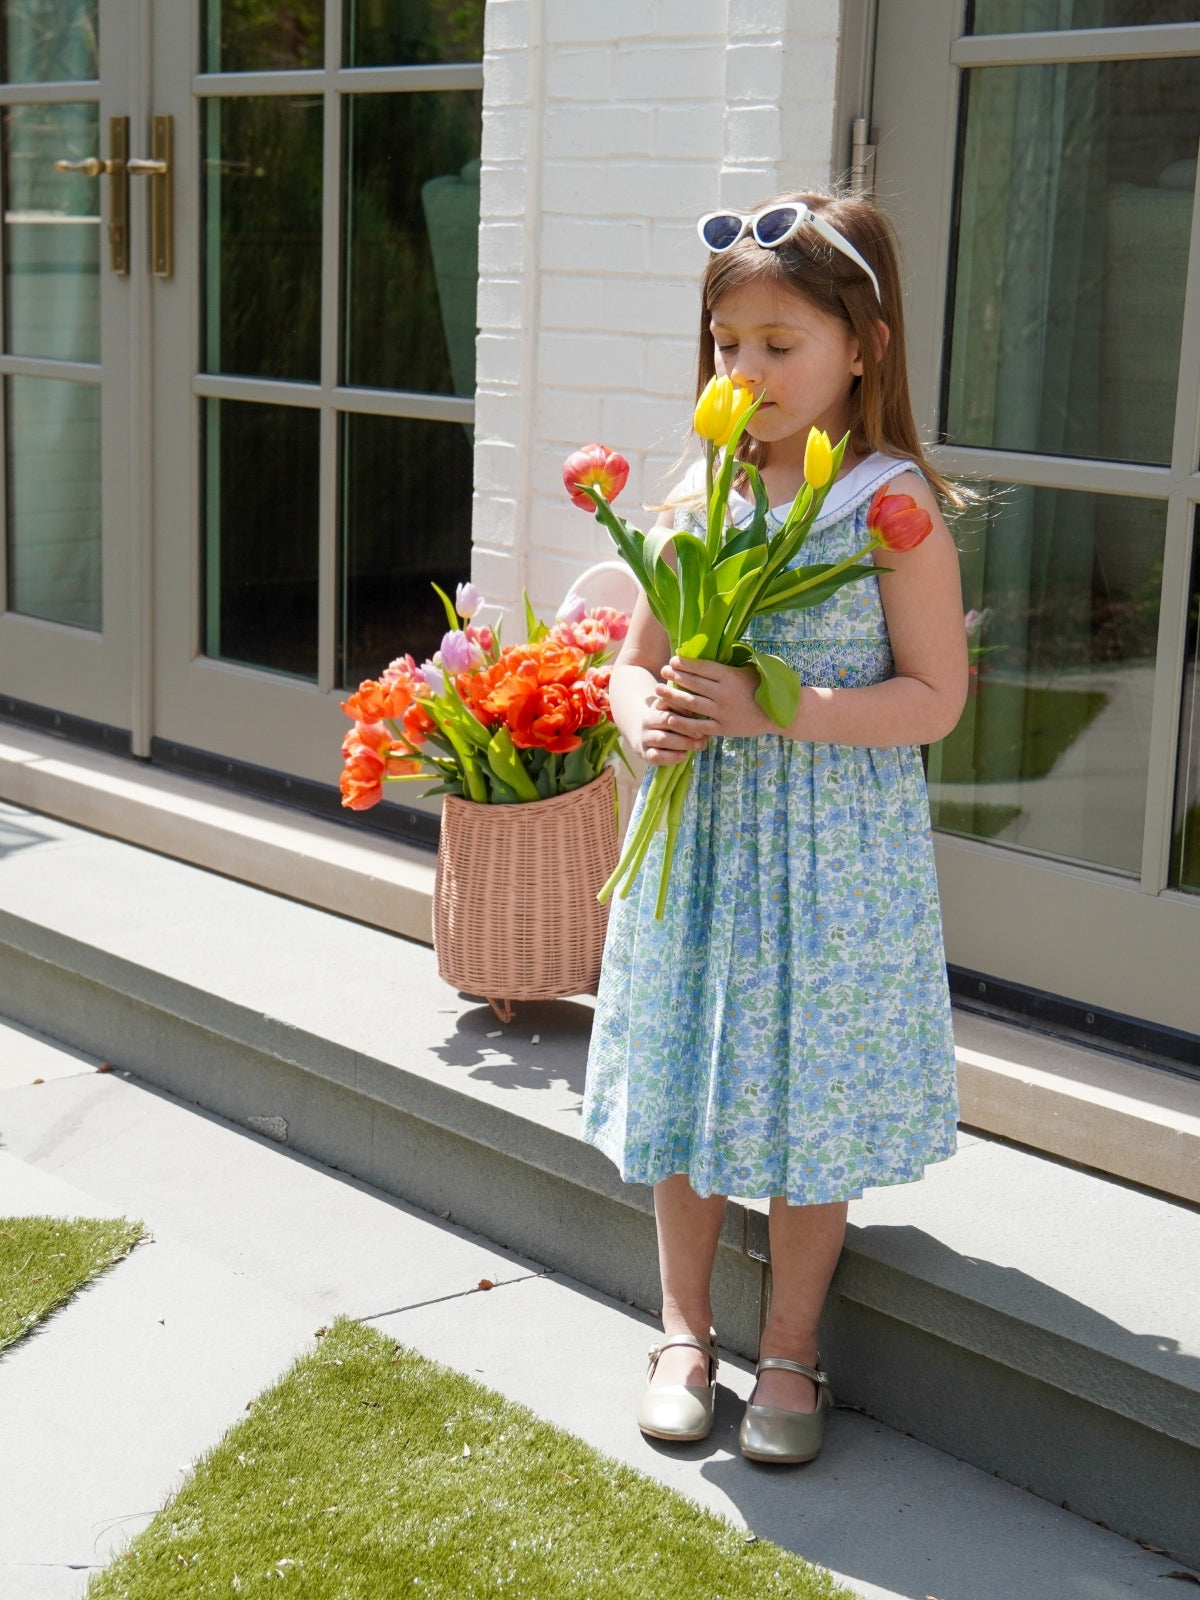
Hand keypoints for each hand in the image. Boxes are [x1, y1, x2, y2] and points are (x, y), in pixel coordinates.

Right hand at [633, 685, 710, 765]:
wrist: (651, 740)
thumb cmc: (673, 725)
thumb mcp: (680, 715)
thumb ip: (691, 715)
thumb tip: (707, 720)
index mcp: (657, 706)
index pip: (668, 701)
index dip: (683, 706)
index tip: (699, 712)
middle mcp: (648, 720)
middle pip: (665, 719)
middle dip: (685, 727)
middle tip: (702, 734)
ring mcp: (645, 737)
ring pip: (662, 738)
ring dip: (682, 742)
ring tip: (698, 746)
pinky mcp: (646, 754)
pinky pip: (656, 756)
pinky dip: (671, 757)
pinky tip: (684, 756)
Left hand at [656, 657, 775, 739]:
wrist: (779, 714)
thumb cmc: (762, 687)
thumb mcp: (748, 670)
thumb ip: (728, 664)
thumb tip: (709, 649)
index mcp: (730, 676)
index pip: (702, 667)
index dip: (685, 663)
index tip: (673, 659)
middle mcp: (725, 693)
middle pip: (694, 683)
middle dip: (675, 676)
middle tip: (662, 670)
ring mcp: (723, 712)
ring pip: (692, 703)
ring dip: (673, 695)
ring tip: (658, 690)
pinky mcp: (723, 728)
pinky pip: (698, 726)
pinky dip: (683, 722)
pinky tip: (669, 716)